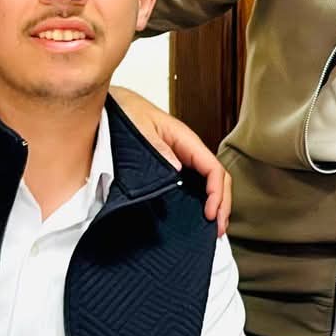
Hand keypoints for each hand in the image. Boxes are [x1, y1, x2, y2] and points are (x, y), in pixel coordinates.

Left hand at [110, 87, 231, 234]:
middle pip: (217, 179)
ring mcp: (180, 160)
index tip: (211, 213)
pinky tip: (197, 216)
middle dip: (222, 204)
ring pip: (207, 184)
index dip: (216, 192)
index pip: (213, 168)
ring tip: (213, 227)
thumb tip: (177, 171)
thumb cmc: (127, 114)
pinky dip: (200, 202)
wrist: (113, 107)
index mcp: (185, 140)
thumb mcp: (140, 129)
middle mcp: (187, 151)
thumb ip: (157, 149)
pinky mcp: (171, 168)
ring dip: (214, 205)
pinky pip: (193, 185)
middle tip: (218, 229)